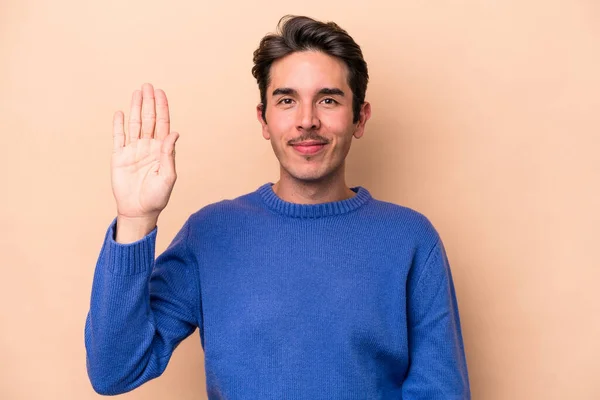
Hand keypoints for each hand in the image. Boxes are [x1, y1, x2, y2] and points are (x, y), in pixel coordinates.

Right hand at [111, 83, 179, 220]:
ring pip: (135, 124)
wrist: (138, 211)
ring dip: (136, 108)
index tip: (161, 93)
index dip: (162, 108)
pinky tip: (119, 112)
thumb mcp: (167, 176)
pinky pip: (118, 137)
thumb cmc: (157, 197)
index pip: (163, 124)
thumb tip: (174, 133)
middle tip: (148, 85)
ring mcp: (133, 151)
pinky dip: (118, 125)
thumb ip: (169, 154)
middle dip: (149, 103)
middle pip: (149, 120)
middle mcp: (148, 147)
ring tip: (137, 92)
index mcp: (161, 150)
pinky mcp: (119, 157)